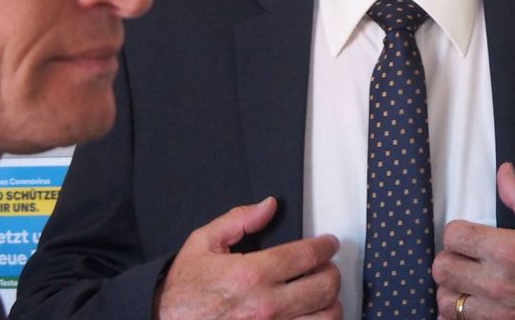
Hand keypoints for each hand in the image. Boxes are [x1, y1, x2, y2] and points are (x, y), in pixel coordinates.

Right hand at [154, 197, 341, 319]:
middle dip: (331, 272)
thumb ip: (238, 219)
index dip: (325, 246)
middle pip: (324, 287)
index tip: (329, 244)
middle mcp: (265, 305)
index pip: (306, 256)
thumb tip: (269, 206)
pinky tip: (311, 315)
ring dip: (330, 303)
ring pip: (326, 318)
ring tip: (322, 294)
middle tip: (326, 266)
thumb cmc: (184, 288)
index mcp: (251, 274)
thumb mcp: (203, 243)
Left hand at [432, 163, 514, 319]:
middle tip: (465, 256)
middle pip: (442, 267)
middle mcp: (496, 281)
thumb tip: (504, 171)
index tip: (468, 233)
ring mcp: (496, 309)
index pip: (453, 235)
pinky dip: (457, 313)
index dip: (457, 231)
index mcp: (507, 249)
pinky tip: (470, 301)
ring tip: (466, 280)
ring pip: (445, 299)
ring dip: (451, 287)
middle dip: (450, 257)